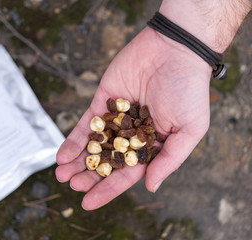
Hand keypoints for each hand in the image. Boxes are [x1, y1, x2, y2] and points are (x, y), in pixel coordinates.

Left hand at [55, 26, 211, 209]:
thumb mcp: (189, 130)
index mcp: (152, 144)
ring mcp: (116, 117)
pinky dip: (74, 139)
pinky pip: (86, 122)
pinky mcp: (103, 101)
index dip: (108, 188)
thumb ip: (169, 159)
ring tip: (61, 175)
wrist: (174, 50)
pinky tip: (62, 155)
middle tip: (72, 186)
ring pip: (93, 144)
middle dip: (88, 175)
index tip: (88, 202)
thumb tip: (150, 186)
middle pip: (106, 160)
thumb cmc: (189, 90)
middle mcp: (132, 134)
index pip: (127, 172)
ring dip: (77, 160)